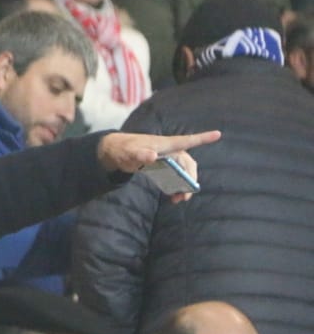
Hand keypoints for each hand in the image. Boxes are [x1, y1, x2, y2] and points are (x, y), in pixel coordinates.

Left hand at [97, 130, 221, 201]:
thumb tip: (153, 156)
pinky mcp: (162, 166)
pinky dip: (177, 186)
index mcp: (165, 144)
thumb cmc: (124, 149)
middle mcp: (170, 150)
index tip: (218, 134)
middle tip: (185, 196)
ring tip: (179, 199)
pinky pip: (175, 176)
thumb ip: (139, 154)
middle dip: (190, 178)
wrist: (115, 153)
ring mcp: (167, 158)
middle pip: (188, 163)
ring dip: (184, 184)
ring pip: (183, 171)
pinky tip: (172, 196)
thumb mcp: (129, 153)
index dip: (202, 138)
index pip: (187, 140)